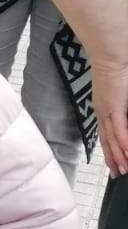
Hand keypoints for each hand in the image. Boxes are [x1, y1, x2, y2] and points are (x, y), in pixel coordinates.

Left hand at [94, 59, 127, 176]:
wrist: (112, 55)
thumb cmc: (120, 70)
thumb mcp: (123, 94)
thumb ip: (125, 108)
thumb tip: (125, 113)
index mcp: (105, 108)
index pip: (106, 134)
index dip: (109, 150)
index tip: (113, 163)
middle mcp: (103, 112)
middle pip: (107, 140)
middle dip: (112, 158)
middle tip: (117, 173)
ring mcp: (107, 110)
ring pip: (112, 139)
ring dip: (118, 156)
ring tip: (122, 170)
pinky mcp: (114, 106)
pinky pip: (119, 128)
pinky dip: (123, 142)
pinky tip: (126, 154)